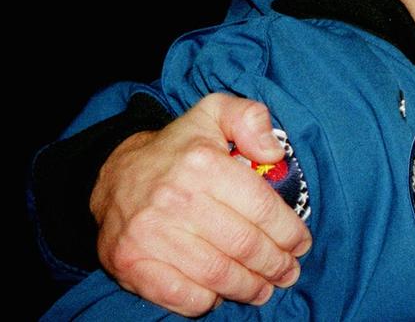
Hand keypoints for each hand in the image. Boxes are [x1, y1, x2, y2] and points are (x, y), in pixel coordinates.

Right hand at [89, 93, 311, 315]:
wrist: (113, 177)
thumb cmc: (178, 149)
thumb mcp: (214, 113)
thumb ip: (250, 118)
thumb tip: (273, 152)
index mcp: (202, 162)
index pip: (261, 207)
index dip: (288, 231)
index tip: (300, 243)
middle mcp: (176, 198)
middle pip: (244, 244)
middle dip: (275, 264)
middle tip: (287, 271)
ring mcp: (150, 234)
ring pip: (218, 274)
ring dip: (249, 287)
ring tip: (265, 288)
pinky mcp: (131, 262)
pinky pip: (182, 295)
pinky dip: (208, 300)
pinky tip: (221, 293)